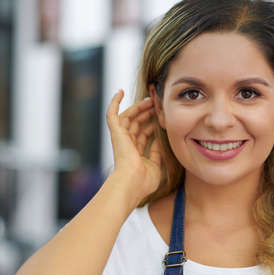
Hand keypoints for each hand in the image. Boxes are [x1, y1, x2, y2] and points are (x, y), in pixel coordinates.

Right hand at [106, 89, 161, 203]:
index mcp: (135, 154)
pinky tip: (120, 92)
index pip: (143, 136)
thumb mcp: (156, 166)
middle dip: (147, 114)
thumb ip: (157, 153)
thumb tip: (160, 139)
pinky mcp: (115, 132)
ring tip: (150, 100)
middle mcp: (127, 145)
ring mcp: (120, 138)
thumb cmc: (144, 181)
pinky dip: (114, 103)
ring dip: (139, 108)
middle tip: (157, 105)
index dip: (152, 126)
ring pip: (129, 118)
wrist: (132, 182)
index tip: (161, 119)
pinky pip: (112, 114)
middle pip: (137, 124)